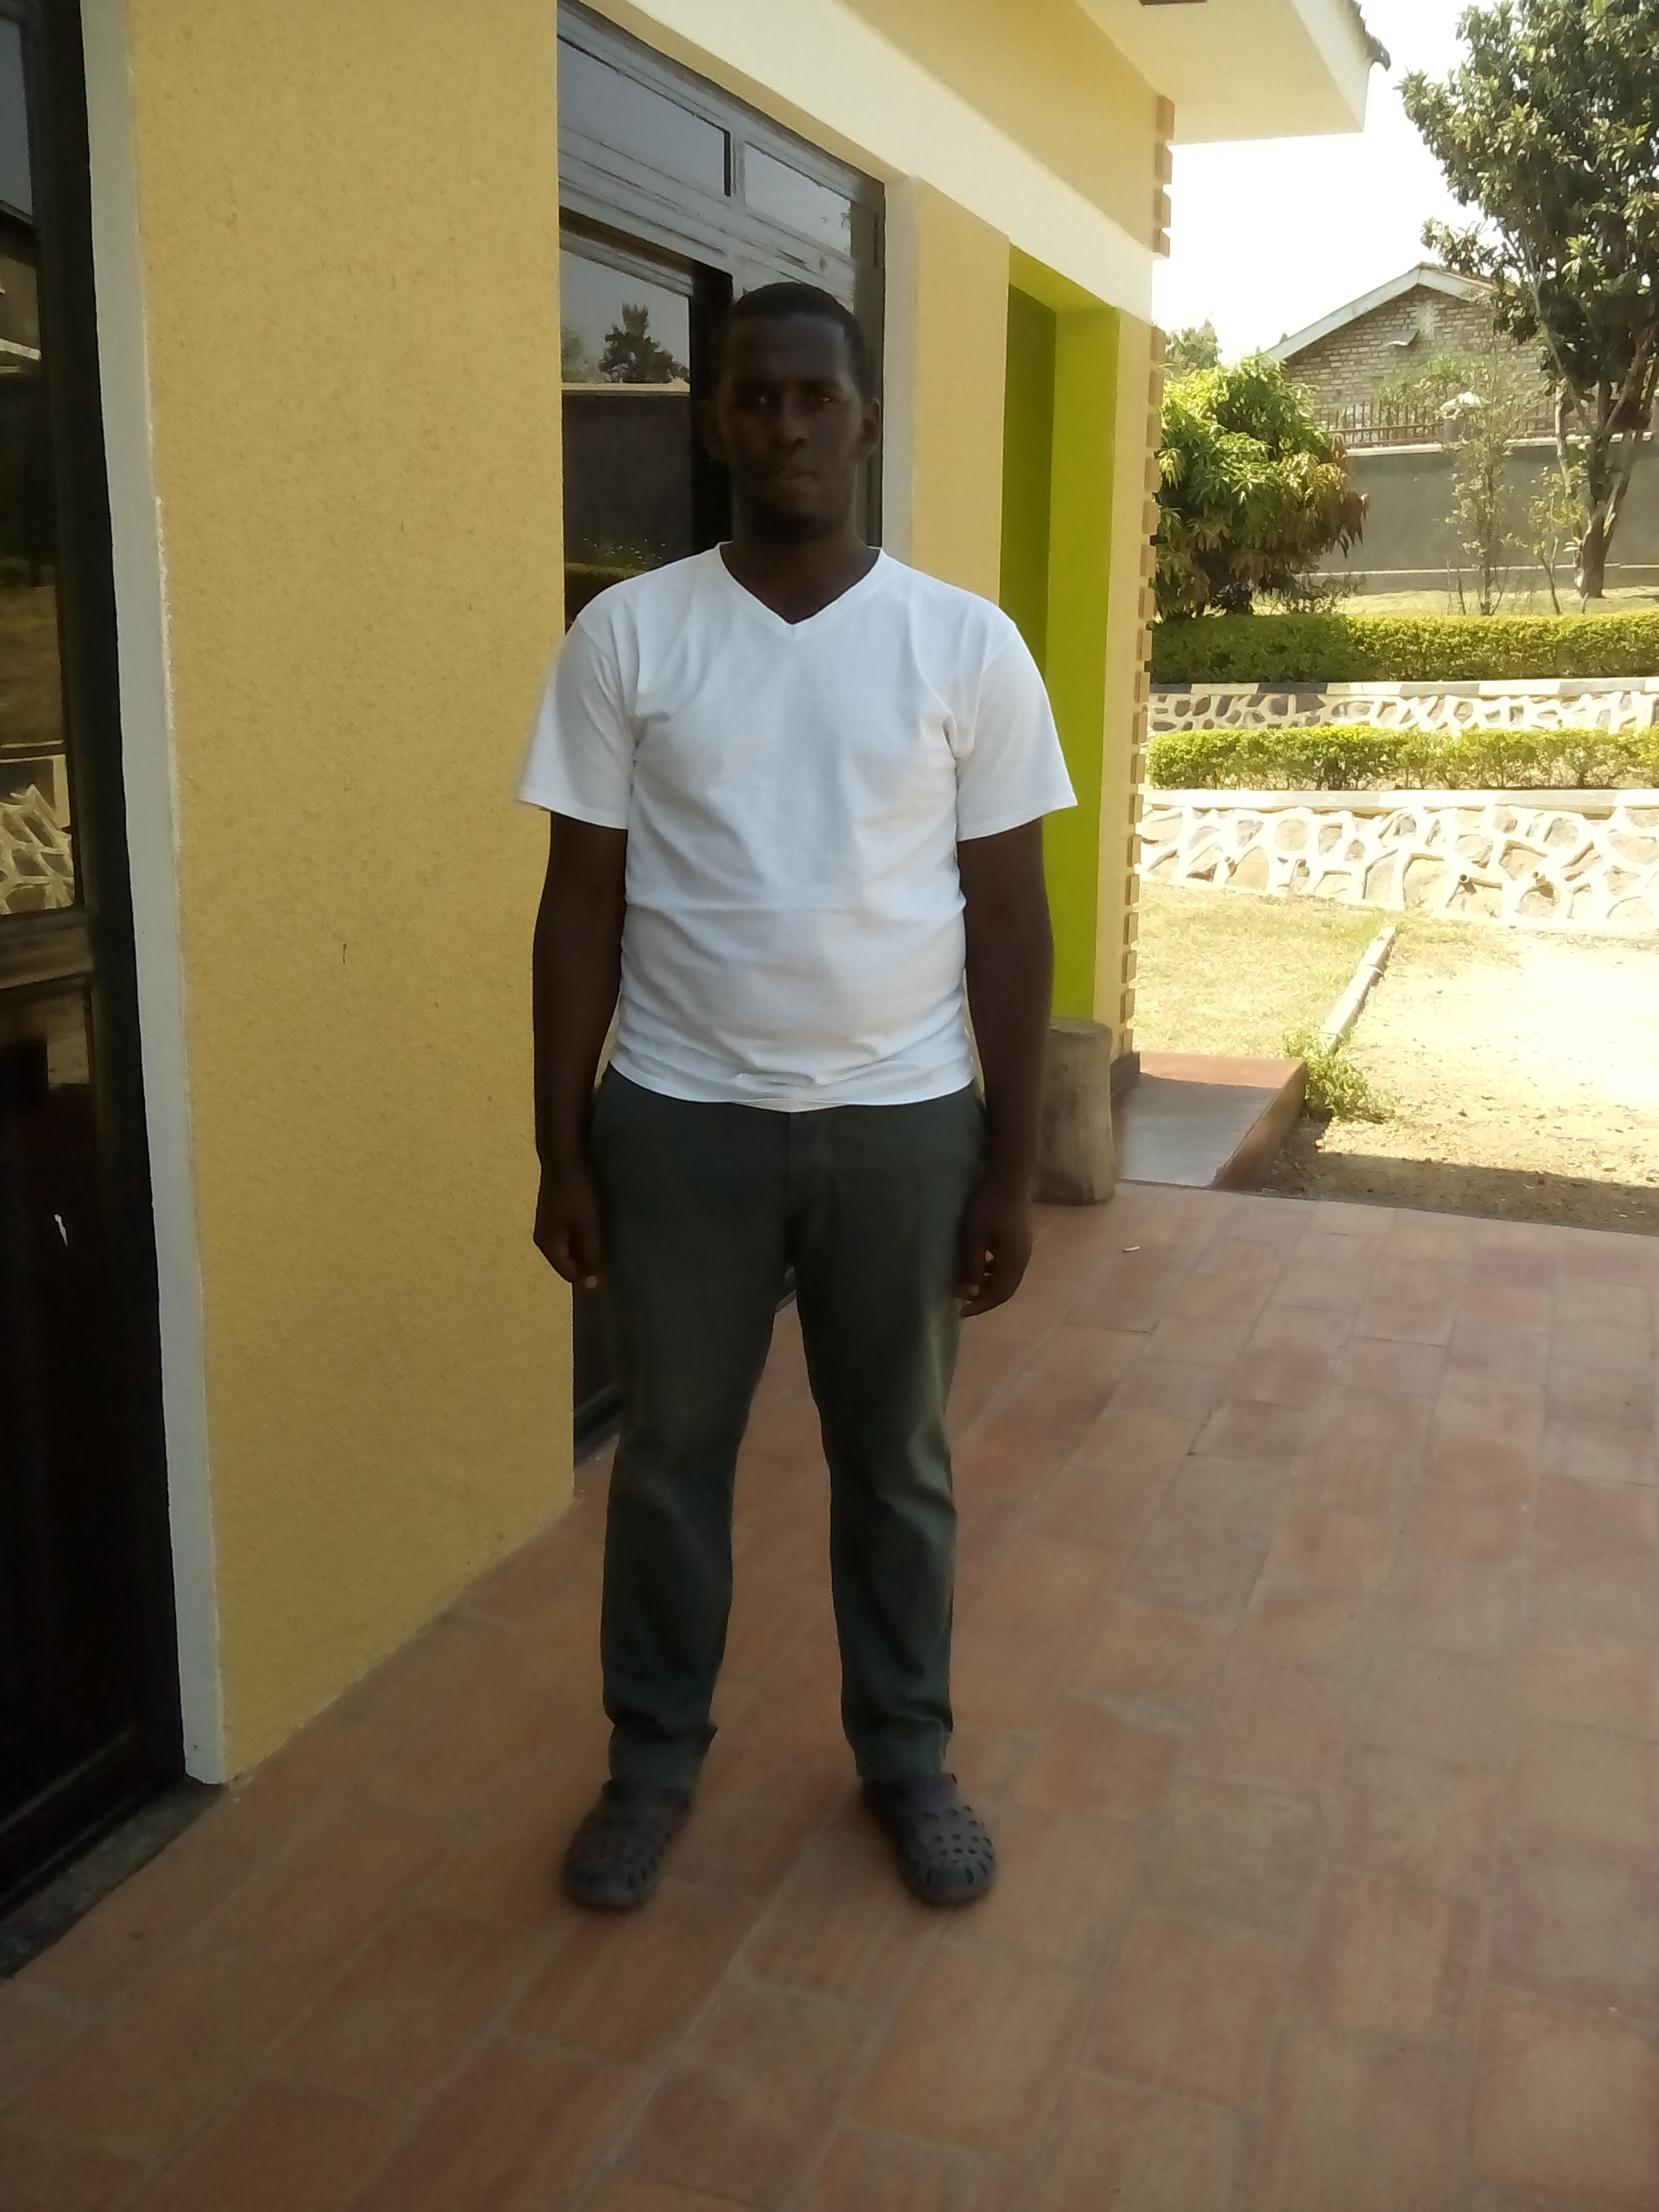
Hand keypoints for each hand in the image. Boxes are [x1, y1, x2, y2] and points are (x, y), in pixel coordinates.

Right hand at [534, 1163, 602, 1287]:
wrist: (565, 1158)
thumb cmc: (578, 1195)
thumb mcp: (588, 1229)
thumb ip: (590, 1257)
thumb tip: (590, 1286)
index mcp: (548, 1246)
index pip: (569, 1274)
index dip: (589, 1277)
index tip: (610, 1272)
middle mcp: (543, 1239)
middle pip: (568, 1262)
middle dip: (587, 1263)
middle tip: (610, 1256)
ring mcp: (547, 1225)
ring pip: (569, 1247)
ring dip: (586, 1248)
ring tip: (606, 1242)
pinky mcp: (554, 1213)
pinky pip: (569, 1234)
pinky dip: (583, 1236)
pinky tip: (596, 1228)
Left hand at [955, 1172, 1032, 1317]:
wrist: (1010, 1176)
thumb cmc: (989, 1206)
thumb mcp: (974, 1237)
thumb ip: (972, 1266)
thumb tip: (969, 1293)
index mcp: (1013, 1262)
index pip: (999, 1295)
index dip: (980, 1305)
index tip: (960, 1311)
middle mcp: (1023, 1259)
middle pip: (1006, 1289)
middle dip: (984, 1298)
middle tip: (962, 1300)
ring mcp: (1023, 1249)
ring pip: (1006, 1277)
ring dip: (987, 1284)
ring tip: (966, 1284)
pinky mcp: (1020, 1239)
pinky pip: (1007, 1264)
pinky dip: (992, 1271)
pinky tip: (978, 1264)